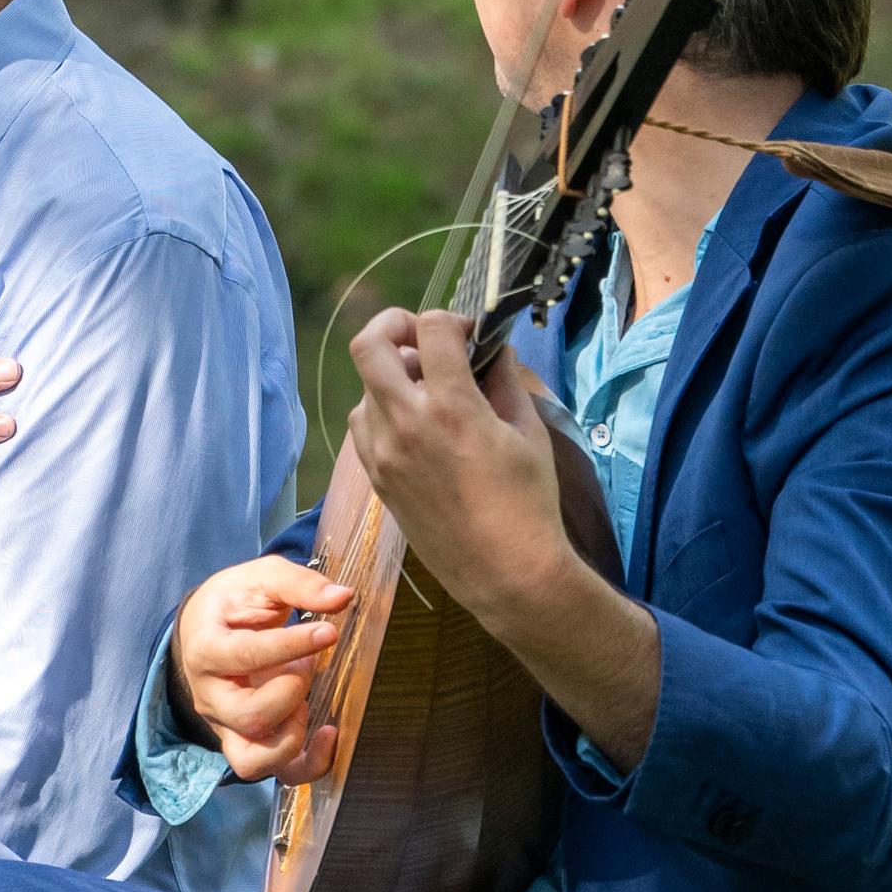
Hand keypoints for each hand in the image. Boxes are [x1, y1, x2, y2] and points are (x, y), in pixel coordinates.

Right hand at [169, 555, 361, 786]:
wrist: (207, 629)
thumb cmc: (235, 604)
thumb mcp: (260, 579)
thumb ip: (298, 584)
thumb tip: (343, 597)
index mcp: (205, 650)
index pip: (245, 655)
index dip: (291, 645)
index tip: (328, 631)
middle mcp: (210, 697)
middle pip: (249, 715)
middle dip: (292, 689)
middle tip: (305, 666)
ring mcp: (227, 726)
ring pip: (254, 759)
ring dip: (294, 732)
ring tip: (305, 701)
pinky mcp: (249, 742)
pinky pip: (278, 774)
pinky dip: (310, 763)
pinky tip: (329, 733)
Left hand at [342, 306, 570, 624]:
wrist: (504, 571)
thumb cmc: (528, 503)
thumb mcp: (527, 432)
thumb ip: (504, 381)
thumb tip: (492, 349)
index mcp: (451, 408)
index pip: (431, 328)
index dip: (453, 320)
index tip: (471, 336)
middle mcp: (406, 424)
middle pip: (369, 344)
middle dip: (396, 325)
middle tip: (424, 338)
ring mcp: (383, 452)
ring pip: (365, 386)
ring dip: (393, 375)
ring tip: (430, 392)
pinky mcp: (376, 477)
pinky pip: (362, 425)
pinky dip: (383, 410)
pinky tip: (415, 424)